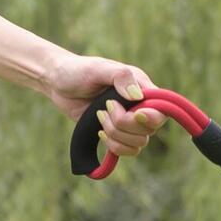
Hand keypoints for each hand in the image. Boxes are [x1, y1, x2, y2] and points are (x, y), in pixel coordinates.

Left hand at [44, 53, 171, 161]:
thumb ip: (121, 77)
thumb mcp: (99, 69)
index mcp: (142, 88)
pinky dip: (113, 146)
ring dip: (115, 134)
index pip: (161, 110)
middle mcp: (139, 107)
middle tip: (105, 108)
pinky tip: (99, 132)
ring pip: (138, 143)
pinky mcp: (116, 135)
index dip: (151, 117)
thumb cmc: (79, 70)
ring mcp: (128, 123)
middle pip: (149, 131)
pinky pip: (127, 151)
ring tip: (99, 116)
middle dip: (124, 125)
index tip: (135, 113)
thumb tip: (138, 97)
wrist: (58, 83)